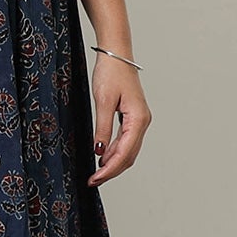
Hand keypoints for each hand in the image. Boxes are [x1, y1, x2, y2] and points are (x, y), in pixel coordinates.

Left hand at [89, 53, 148, 184]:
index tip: (95, 179)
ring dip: (113, 163)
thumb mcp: (103, 101)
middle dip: (111, 170)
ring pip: (128, 150)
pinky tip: (103, 156)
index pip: (125, 153)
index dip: (110, 169)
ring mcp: (139, 120)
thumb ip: (102, 128)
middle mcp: (142, 122)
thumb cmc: (111, 73)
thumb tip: (99, 151)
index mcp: (138, 119)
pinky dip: (115, 151)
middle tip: (93, 181)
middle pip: (129, 155)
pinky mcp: (133, 117)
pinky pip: (126, 140)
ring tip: (96, 172)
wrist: (116, 55)